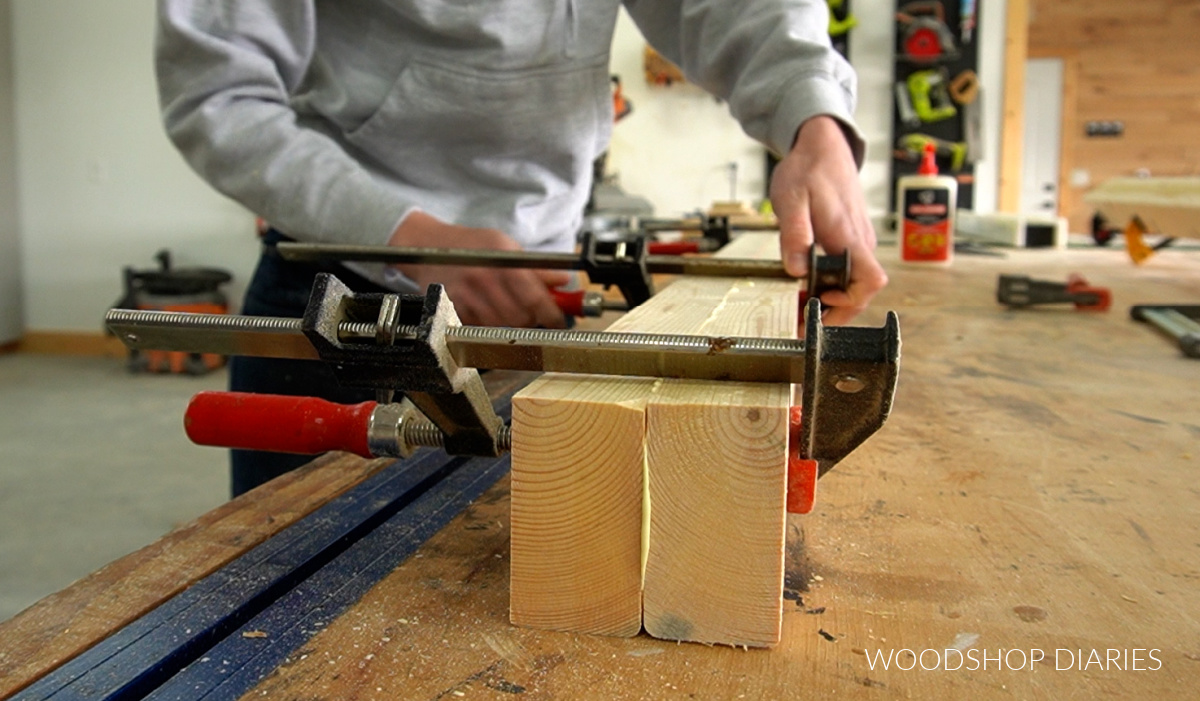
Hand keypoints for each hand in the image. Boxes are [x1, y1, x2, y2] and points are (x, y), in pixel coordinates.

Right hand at [388, 211, 569, 327]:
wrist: (428, 247)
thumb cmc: (471, 246)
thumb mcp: (507, 247)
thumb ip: (536, 268)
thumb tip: (563, 281)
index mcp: (503, 259)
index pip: (535, 297)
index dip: (551, 315)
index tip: (559, 322)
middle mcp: (484, 276)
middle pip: (520, 317)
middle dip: (531, 319)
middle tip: (531, 313)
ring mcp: (466, 294)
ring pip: (501, 327)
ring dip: (510, 325)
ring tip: (508, 310)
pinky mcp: (452, 308)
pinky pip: (480, 328)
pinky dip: (488, 325)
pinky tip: (487, 311)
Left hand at [769, 115, 887, 325]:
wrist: (823, 146)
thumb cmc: (808, 170)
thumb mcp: (791, 201)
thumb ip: (794, 236)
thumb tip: (795, 271)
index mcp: (849, 237)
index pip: (870, 282)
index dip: (850, 301)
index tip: (823, 304)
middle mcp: (860, 243)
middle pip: (861, 292)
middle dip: (833, 311)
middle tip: (798, 320)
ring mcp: (858, 242)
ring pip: (853, 283)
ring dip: (830, 299)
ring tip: (797, 305)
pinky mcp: (851, 240)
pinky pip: (848, 271)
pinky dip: (829, 284)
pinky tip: (805, 283)